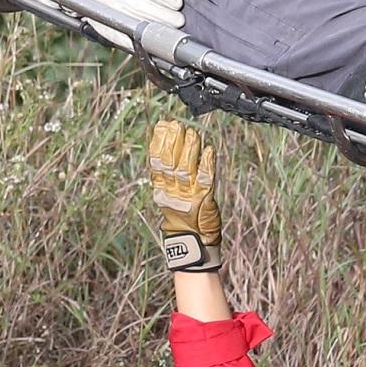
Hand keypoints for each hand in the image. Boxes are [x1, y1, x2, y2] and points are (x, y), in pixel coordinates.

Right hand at [149, 118, 220, 272]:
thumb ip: (169, 177)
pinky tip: (209, 150)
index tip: (161, 126)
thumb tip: (168, 151)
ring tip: (192, 133)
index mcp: (162, 190)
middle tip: (176, 124)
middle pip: (170, 163)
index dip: (158, 143)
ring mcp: (188, 196)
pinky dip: (207, 164)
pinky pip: (205, 179)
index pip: (157, 163)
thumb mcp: (171, 197)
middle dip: (173, 142)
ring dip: (189, 149)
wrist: (192, 242)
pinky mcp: (204, 200)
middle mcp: (173, 192)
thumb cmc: (184, 218)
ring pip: (186, 169)